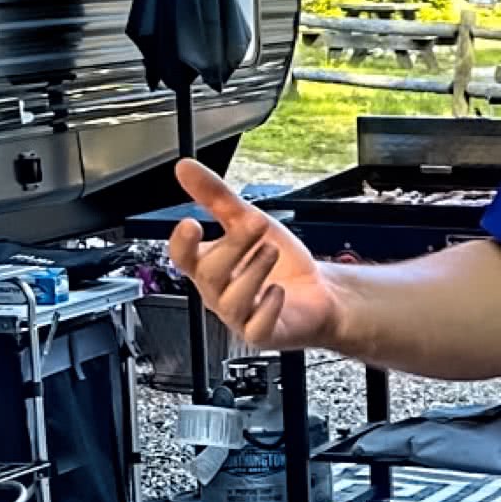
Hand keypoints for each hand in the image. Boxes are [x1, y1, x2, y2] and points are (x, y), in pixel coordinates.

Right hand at [167, 158, 349, 353]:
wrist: (318, 294)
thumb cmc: (281, 263)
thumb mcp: (248, 221)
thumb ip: (216, 197)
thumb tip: (184, 168)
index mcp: (209, 266)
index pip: (182, 257)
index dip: (182, 243)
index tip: (191, 223)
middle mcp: (219, 293)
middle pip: (209, 273)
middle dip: (233, 245)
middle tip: (256, 222)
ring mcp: (239, 316)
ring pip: (231, 299)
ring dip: (252, 271)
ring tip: (271, 250)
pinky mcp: (262, 333)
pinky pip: (256, 327)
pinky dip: (266, 307)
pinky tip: (277, 291)